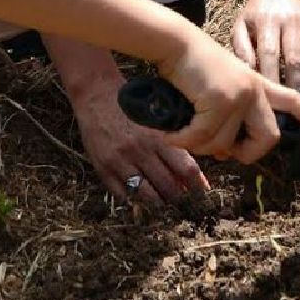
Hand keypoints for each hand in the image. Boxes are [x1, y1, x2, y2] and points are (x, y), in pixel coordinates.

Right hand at [70, 76, 208, 205]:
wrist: (97, 95)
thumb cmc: (131, 107)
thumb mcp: (155, 121)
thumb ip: (172, 143)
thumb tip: (190, 172)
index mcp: (157, 137)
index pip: (185, 168)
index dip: (197, 185)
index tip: (202, 194)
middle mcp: (140, 151)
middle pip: (168, 186)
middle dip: (179, 199)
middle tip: (184, 204)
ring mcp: (120, 161)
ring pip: (146, 195)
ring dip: (158, 203)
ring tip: (164, 204)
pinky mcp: (103, 168)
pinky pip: (123, 194)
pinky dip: (134, 200)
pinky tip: (139, 198)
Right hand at [156, 33, 299, 164]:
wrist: (176, 43)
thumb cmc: (192, 67)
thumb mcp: (220, 88)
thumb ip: (230, 115)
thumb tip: (227, 152)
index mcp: (258, 85)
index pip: (294, 102)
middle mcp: (255, 90)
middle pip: (269, 137)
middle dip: (249, 154)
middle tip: (227, 155)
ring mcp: (241, 95)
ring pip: (227, 143)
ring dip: (202, 146)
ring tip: (182, 135)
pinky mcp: (222, 100)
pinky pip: (203, 138)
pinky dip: (184, 141)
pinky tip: (171, 134)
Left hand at [231, 0, 299, 90]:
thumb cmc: (256, 16)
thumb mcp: (241, 27)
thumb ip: (242, 51)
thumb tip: (249, 77)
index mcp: (267, 21)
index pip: (270, 53)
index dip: (272, 77)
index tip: (271, 99)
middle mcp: (291, 22)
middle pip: (296, 59)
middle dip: (296, 86)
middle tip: (293, 108)